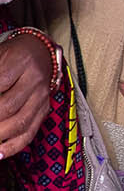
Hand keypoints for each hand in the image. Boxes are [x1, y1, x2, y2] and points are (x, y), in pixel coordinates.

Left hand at [0, 34, 52, 158]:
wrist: (40, 52)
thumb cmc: (10, 56)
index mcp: (20, 61)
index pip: (0, 83)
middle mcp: (34, 79)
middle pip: (8, 106)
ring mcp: (41, 96)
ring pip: (20, 122)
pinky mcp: (44, 110)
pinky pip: (30, 133)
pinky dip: (13, 146)